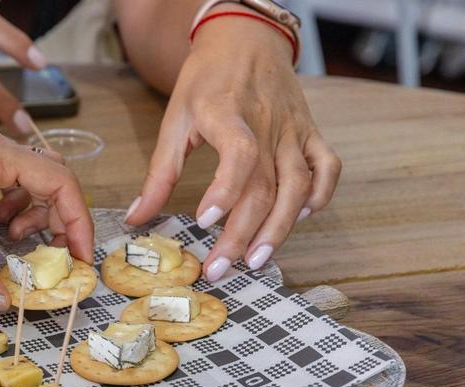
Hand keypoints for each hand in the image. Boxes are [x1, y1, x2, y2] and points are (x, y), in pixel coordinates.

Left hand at [0, 126, 92, 310]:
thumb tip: (4, 304)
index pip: (58, 181)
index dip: (77, 221)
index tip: (80, 257)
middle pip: (51, 180)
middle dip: (62, 220)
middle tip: (60, 259)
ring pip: (32, 181)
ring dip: (37, 215)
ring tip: (19, 245)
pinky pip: (8, 182)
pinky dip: (15, 208)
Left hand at [125, 15, 340, 280]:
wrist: (246, 39)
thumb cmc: (207, 80)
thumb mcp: (174, 118)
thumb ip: (159, 173)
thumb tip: (136, 218)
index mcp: (227, 112)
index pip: (238, 153)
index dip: (226, 189)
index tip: (204, 221)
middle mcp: (266, 123)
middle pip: (263, 186)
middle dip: (241, 235)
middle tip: (219, 269)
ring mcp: (293, 129)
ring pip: (297, 186)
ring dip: (279, 228)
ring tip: (256, 260)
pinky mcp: (311, 132)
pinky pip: (328, 168)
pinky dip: (320, 197)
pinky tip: (299, 220)